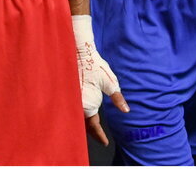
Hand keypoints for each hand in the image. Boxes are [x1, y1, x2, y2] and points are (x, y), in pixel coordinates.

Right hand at [71, 15, 129, 144]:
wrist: (80, 53)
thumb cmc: (96, 67)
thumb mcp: (110, 83)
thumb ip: (117, 98)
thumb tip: (126, 110)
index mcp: (88, 104)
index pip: (93, 126)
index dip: (99, 135)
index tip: (105, 142)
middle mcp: (78, 105)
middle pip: (84, 124)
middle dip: (90, 132)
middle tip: (100, 138)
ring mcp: (72, 100)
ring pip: (78, 118)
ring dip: (84, 124)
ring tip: (92, 130)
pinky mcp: (69, 94)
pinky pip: (73, 109)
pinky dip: (78, 115)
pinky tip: (82, 116)